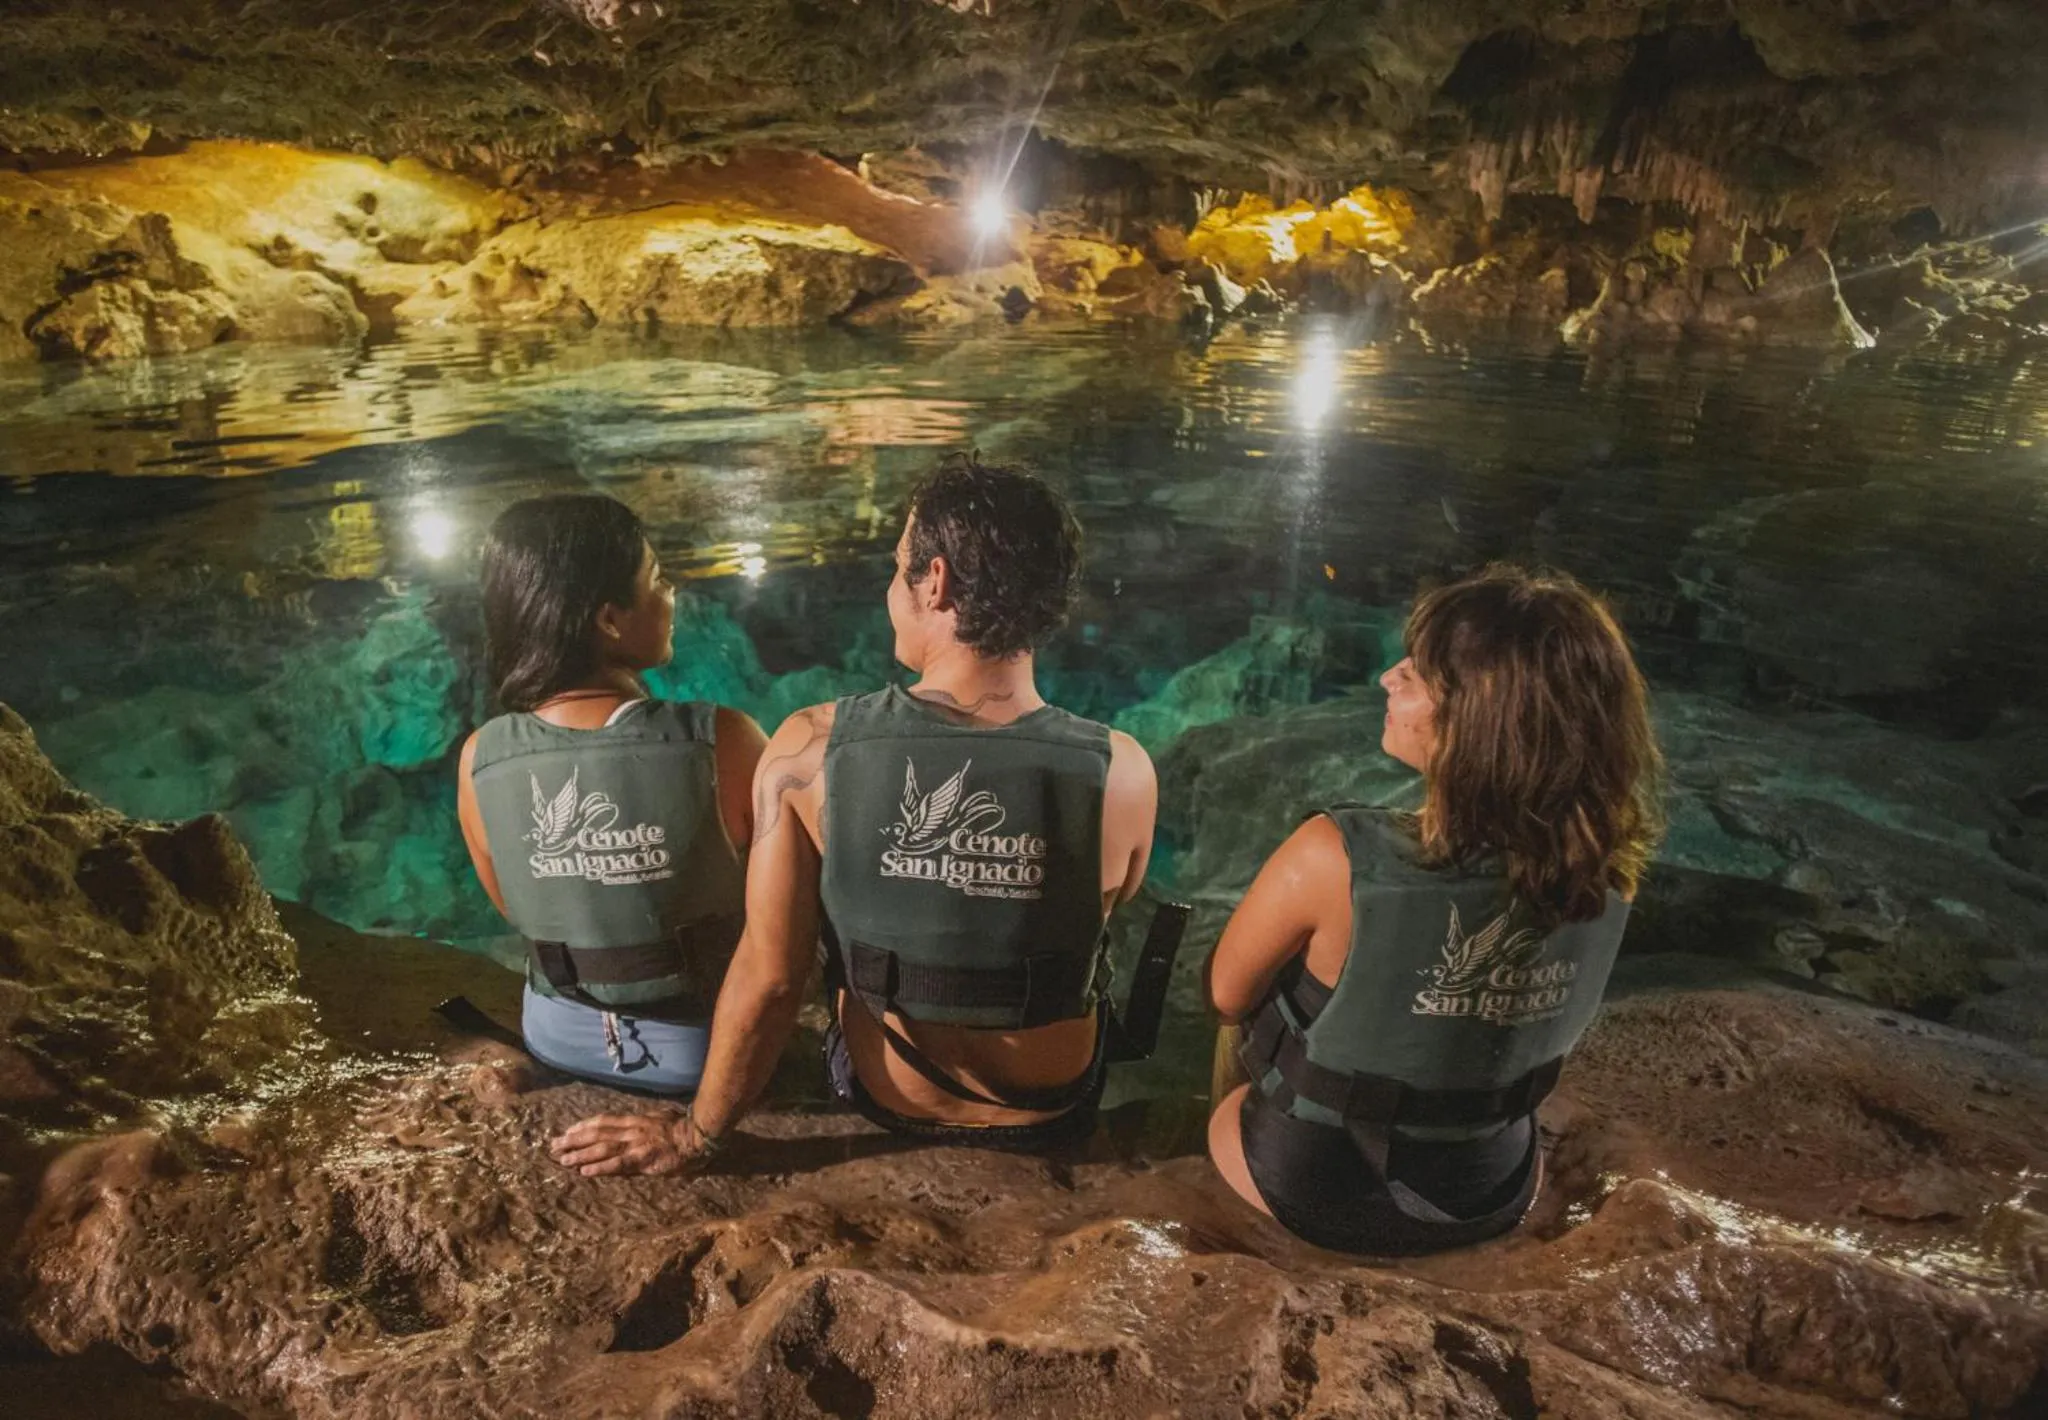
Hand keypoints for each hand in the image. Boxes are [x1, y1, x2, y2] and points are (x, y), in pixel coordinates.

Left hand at [549, 1112, 706, 1176]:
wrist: (698, 1136)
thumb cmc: (681, 1128)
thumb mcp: (658, 1119)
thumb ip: (642, 1125)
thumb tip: (628, 1129)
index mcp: (634, 1121)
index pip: (603, 1122)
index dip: (582, 1127)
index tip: (566, 1131)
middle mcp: (631, 1131)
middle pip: (596, 1134)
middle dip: (573, 1140)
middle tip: (553, 1146)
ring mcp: (636, 1144)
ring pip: (602, 1148)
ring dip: (580, 1154)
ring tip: (562, 1159)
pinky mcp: (644, 1159)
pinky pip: (618, 1164)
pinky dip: (600, 1167)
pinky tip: (584, 1172)